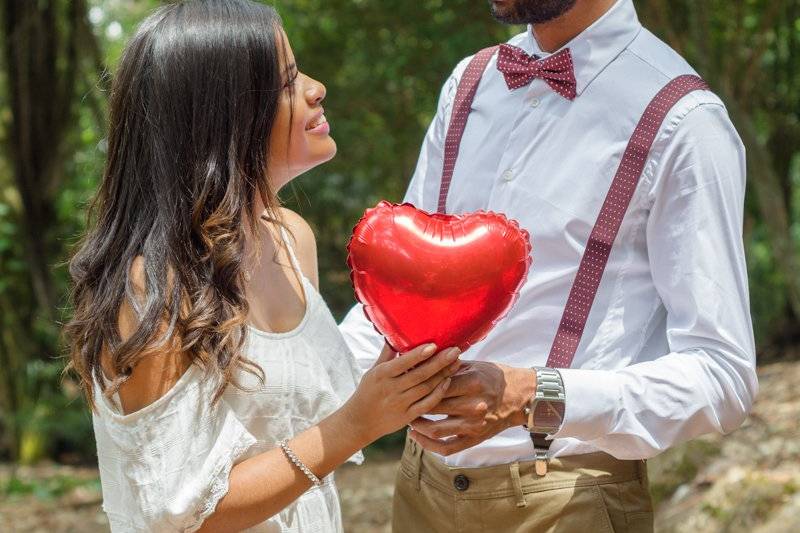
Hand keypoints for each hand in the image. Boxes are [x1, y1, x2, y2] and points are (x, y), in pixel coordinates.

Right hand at [342, 343, 461, 445]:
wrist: (359, 421)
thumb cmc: (367, 391)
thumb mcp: (373, 371)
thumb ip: (387, 354)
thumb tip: (397, 334)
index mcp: (382, 375)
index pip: (403, 363)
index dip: (419, 354)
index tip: (434, 345)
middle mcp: (391, 389)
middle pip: (419, 375)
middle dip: (439, 362)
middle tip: (455, 350)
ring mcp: (400, 404)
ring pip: (426, 388)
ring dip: (443, 375)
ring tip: (456, 362)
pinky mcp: (407, 417)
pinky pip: (427, 405)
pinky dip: (438, 393)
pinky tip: (448, 382)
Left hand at [408, 361, 535, 455]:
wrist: (521, 397)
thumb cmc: (494, 377)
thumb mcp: (475, 366)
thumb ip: (450, 366)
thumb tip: (423, 360)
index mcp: (472, 383)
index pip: (437, 386)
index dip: (419, 385)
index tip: (406, 383)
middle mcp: (473, 406)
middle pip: (433, 407)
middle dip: (414, 404)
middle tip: (402, 401)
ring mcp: (474, 425)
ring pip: (436, 430)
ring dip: (418, 426)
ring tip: (408, 419)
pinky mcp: (475, 438)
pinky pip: (447, 448)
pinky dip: (429, 445)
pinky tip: (418, 437)